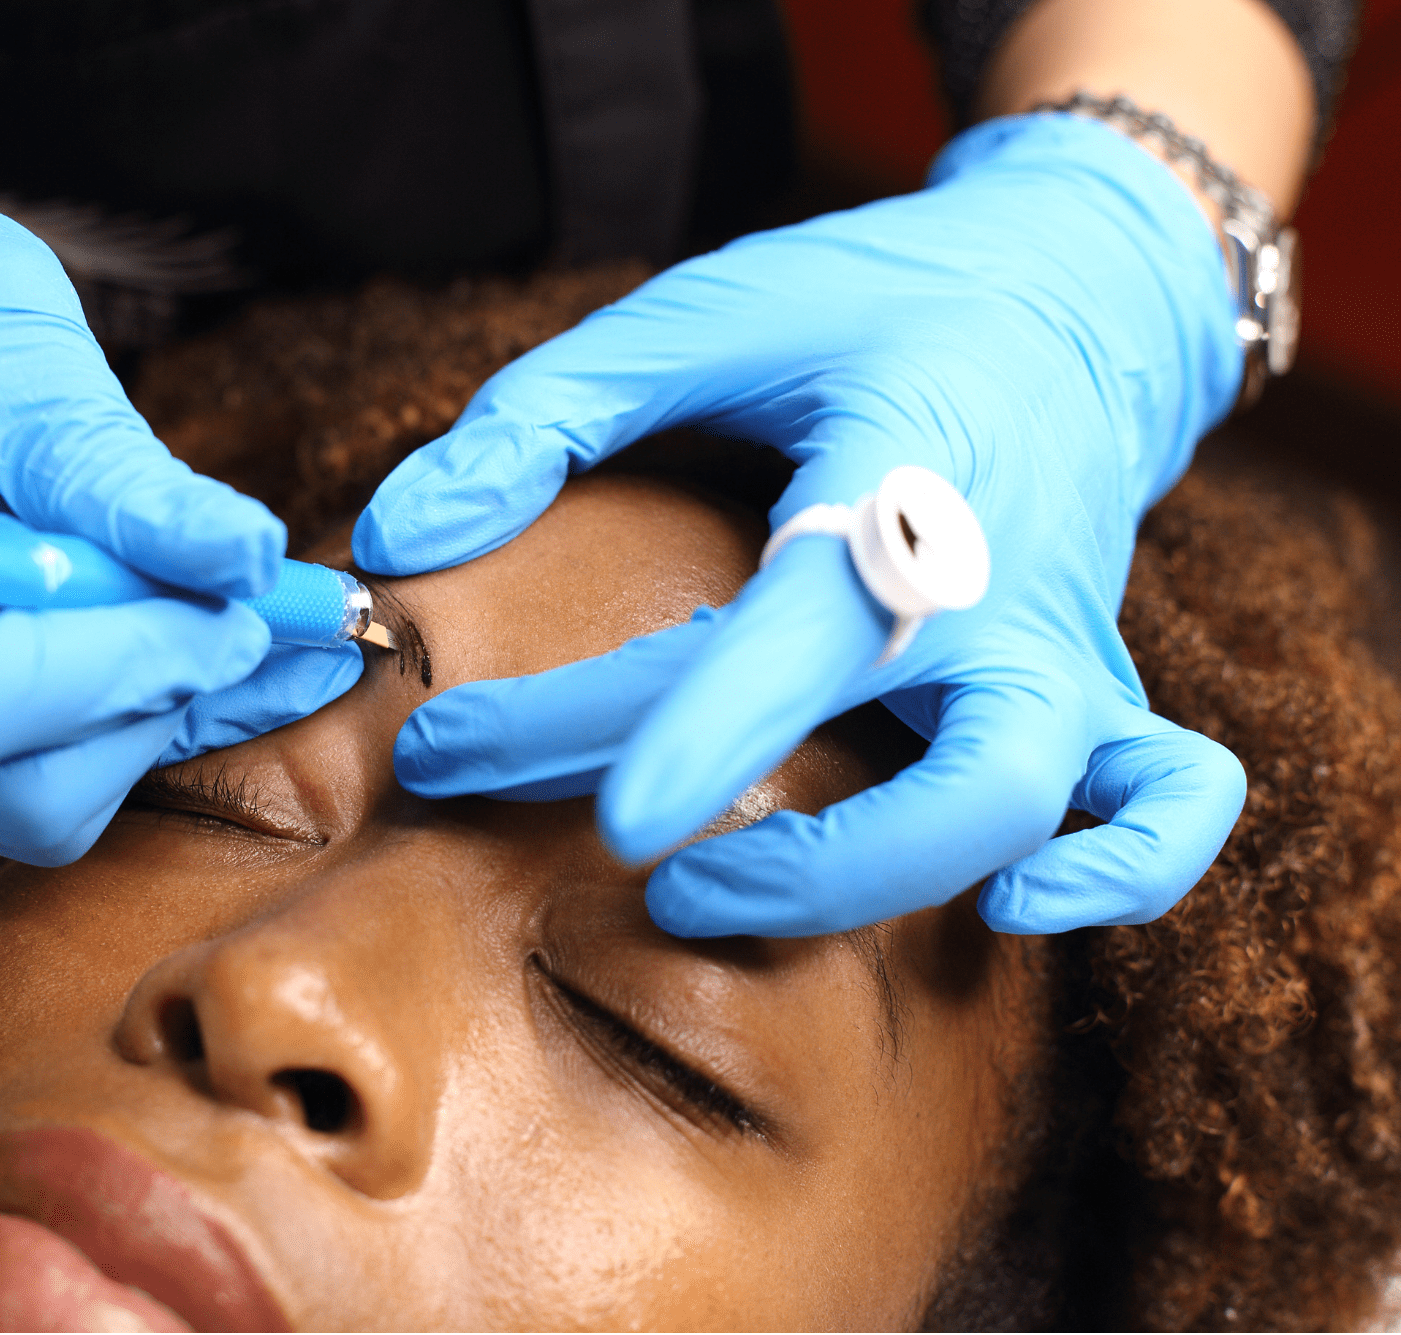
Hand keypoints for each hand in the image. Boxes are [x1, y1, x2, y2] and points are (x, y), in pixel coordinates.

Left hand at [355, 113, 1248, 934]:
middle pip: (949, 781)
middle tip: (615, 854)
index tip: (487, 761)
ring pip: (1033, 811)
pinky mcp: (1097, 682)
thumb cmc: (869, 302)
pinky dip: (1121, 872)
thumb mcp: (705, 314)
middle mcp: (1001, 591)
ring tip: (706, 900)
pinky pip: (1166, 801)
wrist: (1065, 281)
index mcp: (901, 483)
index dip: (671, 724)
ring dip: (885, 882)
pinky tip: (1014, 906)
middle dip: (786, 858)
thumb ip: (545, 415)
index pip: (794, 633)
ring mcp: (1065, 648)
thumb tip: (399, 536)